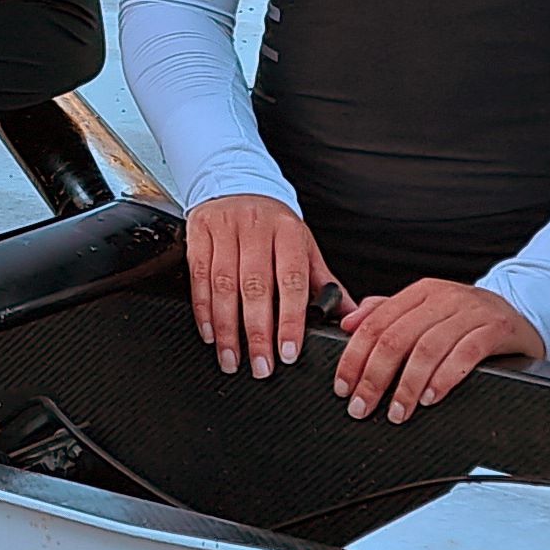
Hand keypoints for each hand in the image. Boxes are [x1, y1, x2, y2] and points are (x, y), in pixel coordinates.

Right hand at [183, 192, 334, 379]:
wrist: (237, 183)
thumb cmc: (274, 224)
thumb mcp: (304, 246)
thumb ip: (324, 284)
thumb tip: (350, 317)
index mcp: (288, 234)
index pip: (292, 281)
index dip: (289, 320)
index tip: (288, 352)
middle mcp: (256, 229)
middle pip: (255, 287)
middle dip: (257, 333)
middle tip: (261, 366)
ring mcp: (225, 230)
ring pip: (223, 285)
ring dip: (227, 328)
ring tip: (232, 359)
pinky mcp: (200, 234)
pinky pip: (199, 277)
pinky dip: (203, 310)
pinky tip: (210, 334)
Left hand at [334, 276, 545, 422]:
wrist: (522, 315)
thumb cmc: (467, 319)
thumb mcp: (426, 311)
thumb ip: (386, 314)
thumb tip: (347, 324)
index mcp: (421, 292)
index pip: (376, 323)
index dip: (354, 357)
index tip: (343, 387)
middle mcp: (443, 298)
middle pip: (397, 338)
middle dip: (375, 378)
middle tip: (362, 407)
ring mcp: (471, 312)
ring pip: (428, 348)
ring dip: (407, 386)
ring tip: (397, 411)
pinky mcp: (496, 328)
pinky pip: (465, 353)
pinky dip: (444, 378)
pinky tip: (430, 397)